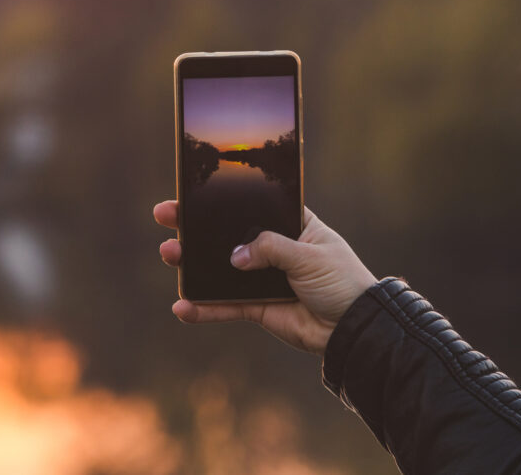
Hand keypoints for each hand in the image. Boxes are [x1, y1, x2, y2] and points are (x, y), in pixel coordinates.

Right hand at [154, 201, 376, 355]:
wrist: (354, 329)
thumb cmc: (342, 282)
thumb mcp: (309, 255)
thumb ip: (271, 249)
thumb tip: (235, 256)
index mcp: (290, 224)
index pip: (250, 206)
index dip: (221, 199)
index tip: (191, 192)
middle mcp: (271, 248)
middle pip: (226, 235)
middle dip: (195, 227)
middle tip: (166, 217)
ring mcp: (261, 277)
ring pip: (219, 269)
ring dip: (192, 264)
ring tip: (169, 254)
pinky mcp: (257, 307)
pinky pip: (224, 306)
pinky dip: (204, 308)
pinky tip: (183, 307)